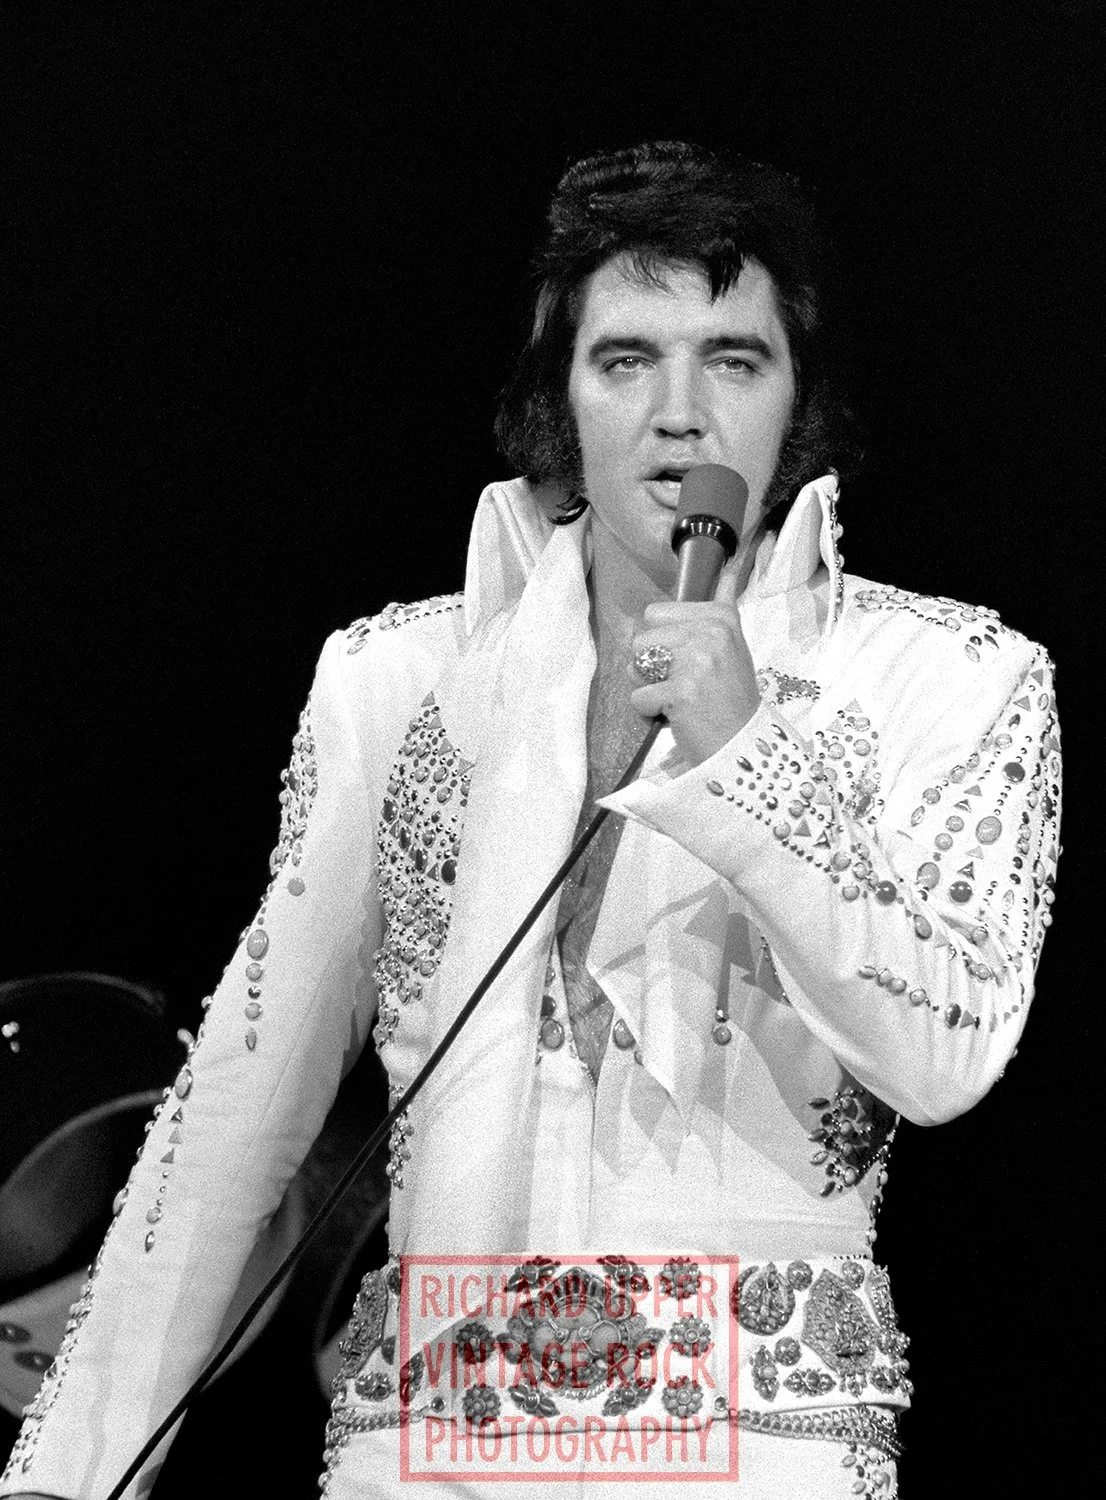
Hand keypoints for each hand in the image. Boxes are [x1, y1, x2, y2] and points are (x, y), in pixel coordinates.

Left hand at [628, 562, 759, 765]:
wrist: (742, 745)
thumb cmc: (731, 698)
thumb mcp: (733, 646)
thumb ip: (723, 608)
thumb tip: (730, 570)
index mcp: (721, 617)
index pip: (655, 614)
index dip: (665, 642)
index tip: (694, 661)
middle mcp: (711, 633)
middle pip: (642, 640)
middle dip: (653, 667)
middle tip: (685, 685)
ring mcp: (697, 662)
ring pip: (636, 666)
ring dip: (649, 687)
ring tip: (680, 699)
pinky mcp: (681, 692)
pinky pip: (639, 697)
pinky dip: (651, 713)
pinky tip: (678, 717)